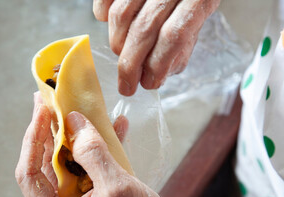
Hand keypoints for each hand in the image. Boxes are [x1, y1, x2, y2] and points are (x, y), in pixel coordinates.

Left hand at [15, 92, 201, 196]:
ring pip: (72, 164)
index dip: (34, 139)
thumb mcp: (117, 189)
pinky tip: (115, 128)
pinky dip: (102, 149)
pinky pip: (93, 169)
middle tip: (52, 103)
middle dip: (53, 132)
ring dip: (80, 137)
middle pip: (50, 166)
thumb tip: (75, 123)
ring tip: (82, 109)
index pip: (31, 174)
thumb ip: (92, 153)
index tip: (42, 110)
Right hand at [93, 0, 219, 95]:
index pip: (174, 36)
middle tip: (127, 84)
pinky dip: (102, 15)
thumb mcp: (197, 21)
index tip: (149, 84)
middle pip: (143, 29)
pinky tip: (111, 25)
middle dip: (130, 65)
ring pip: (121, 15)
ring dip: (118, 43)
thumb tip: (156, 77)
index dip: (157, 65)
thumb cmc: (189, 0)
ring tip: (123, 54)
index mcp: (198, 0)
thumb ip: (181, 47)